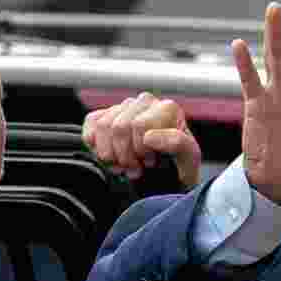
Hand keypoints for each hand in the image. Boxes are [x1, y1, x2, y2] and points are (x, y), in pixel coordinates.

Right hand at [82, 93, 202, 187]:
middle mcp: (145, 102)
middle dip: (125, 155)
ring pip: (103, 126)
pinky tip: (112, 157)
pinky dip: (96, 147)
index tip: (150, 163)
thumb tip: (149, 136)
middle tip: (136, 168)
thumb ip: (178, 144)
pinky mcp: (106, 116)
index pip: (139, 125)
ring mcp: (124, 108)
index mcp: (167, 108)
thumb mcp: (189, 160)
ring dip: (110, 154)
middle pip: (119, 126)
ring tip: (125, 165)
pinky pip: (91, 125)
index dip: (140, 150)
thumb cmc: (179, 168)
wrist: (166, 177)